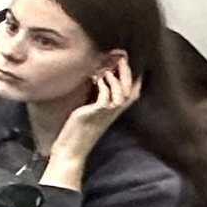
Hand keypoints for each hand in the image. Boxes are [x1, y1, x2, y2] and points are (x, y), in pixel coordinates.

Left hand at [47, 51, 139, 180]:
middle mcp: (113, 112)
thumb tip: (97, 77)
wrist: (71, 148)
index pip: (133, 92)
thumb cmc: (78, 129)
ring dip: (116, 78)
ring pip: (122, 93)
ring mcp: (106, 114)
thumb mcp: (90, 109)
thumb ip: (97, 96)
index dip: (135, 77)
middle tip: (122, 57)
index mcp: (114, 110)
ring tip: (107, 69)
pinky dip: (104, 85)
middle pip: (131, 90)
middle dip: (128, 72)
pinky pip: (106, 97)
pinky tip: (97, 78)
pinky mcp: (95, 114)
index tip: (130, 61)